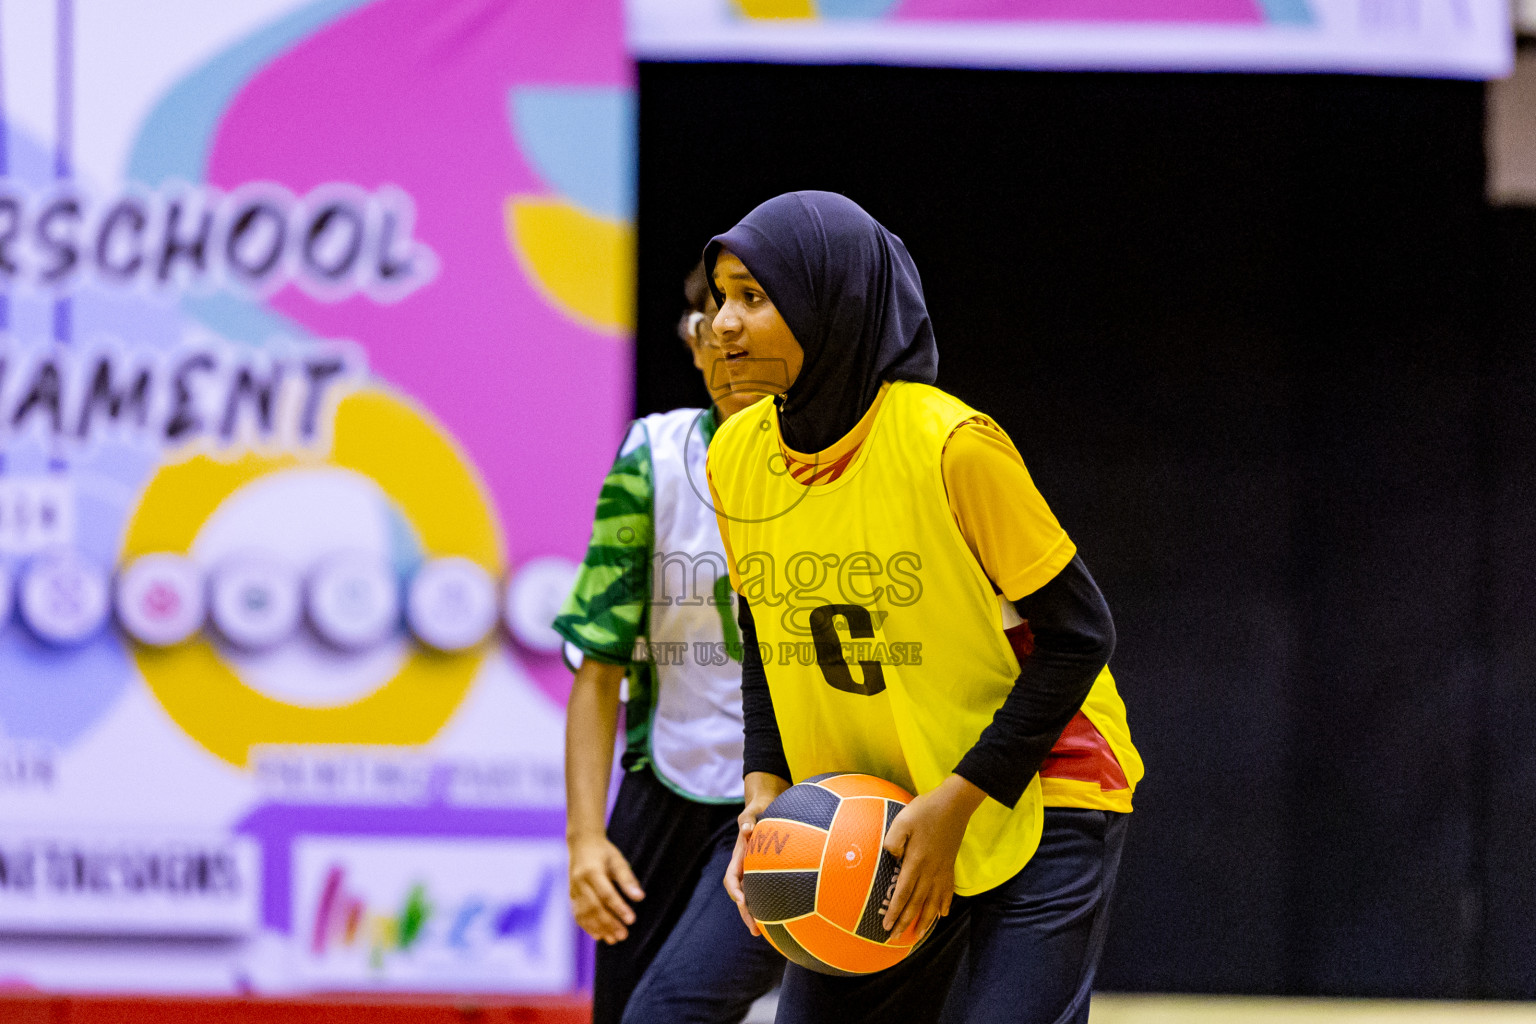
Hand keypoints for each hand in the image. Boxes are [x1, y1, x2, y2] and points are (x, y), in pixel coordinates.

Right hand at [568, 832, 644, 943]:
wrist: (581, 844)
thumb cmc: (603, 852)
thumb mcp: (618, 860)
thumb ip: (627, 879)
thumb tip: (639, 897)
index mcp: (592, 871)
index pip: (606, 894)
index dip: (618, 908)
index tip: (631, 920)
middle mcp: (580, 883)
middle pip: (594, 907)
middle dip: (609, 923)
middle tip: (623, 935)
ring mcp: (573, 890)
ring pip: (585, 914)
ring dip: (599, 928)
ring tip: (613, 939)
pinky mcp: (572, 896)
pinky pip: (578, 914)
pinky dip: (587, 927)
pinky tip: (599, 936)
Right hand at [724, 771, 790, 935]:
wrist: (765, 807)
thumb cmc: (759, 809)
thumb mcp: (752, 811)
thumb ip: (749, 818)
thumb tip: (746, 828)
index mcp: (739, 857)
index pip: (731, 879)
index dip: (736, 892)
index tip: (743, 902)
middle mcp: (745, 868)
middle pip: (741, 895)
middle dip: (746, 913)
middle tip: (755, 930)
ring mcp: (755, 871)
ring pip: (753, 896)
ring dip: (756, 914)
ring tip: (766, 933)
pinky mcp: (767, 872)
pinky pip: (766, 891)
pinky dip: (771, 904)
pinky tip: (784, 916)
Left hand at [880, 774, 985, 938]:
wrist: (955, 803)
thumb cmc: (925, 810)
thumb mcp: (903, 820)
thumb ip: (893, 840)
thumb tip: (891, 856)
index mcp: (916, 861)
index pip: (903, 893)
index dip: (895, 912)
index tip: (886, 927)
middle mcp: (930, 870)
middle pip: (917, 903)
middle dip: (906, 923)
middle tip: (896, 939)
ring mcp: (942, 869)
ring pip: (933, 902)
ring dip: (925, 921)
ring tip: (918, 936)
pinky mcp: (950, 865)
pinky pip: (948, 890)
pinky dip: (945, 904)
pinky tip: (942, 914)